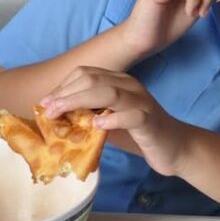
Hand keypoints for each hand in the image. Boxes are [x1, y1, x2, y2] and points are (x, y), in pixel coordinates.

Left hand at [40, 67, 187, 175]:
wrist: (174, 147)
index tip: (45, 104)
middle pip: (93, 79)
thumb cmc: (138, 134)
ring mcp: (141, 102)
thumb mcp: (108, 121)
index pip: (86, 73)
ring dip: (80, 101)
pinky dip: (112, 119)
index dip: (62, 86)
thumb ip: (87, 116)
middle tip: (47, 110)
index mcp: (119, 82)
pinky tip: (97, 126)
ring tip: (60, 115)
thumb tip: (55, 118)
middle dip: (65, 93)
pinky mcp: (150, 120)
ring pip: (109, 92)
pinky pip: (130, 115)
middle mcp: (130, 86)